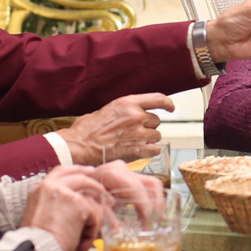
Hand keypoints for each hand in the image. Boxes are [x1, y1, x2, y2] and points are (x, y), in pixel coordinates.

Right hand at [21, 168, 106, 250]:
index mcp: (40, 190)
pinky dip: (91, 232)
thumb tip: (74, 209)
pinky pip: (94, 216)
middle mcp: (51, 186)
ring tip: (88, 237)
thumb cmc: (37, 242)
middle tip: (103, 191)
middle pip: (80, 177)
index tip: (88, 172)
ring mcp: (65, 192)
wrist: (35, 250)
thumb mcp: (41, 218)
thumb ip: (55, 207)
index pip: (60, 172)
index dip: (76, 171)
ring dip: (93, 220)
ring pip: (91, 201)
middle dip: (94, 183)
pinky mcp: (79, 204)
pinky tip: (80, 245)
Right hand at [57, 93, 174, 164]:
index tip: (171, 108)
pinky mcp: (139, 149)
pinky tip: (139, 152)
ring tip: (134, 143)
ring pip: (156, 136)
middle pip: (156, 120)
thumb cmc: (86, 130)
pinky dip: (150, 151)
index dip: (168, 103)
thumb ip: (121, 111)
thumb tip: (127, 114)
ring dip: (149, 139)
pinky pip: (155, 149)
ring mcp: (139, 133)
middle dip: (149, 126)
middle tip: (135, 132)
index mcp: (128, 103)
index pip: (158, 99)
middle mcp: (136, 116)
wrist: (80, 147)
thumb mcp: (104, 110)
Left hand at [83, 161, 164, 220]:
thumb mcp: (90, 206)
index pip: (134, 186)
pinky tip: (158, 215)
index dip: (143, 203)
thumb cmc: (82, 197)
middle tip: (155, 224)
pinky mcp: (131, 178)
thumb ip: (104, 215)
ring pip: (152, 184)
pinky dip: (154, 200)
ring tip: (160, 220)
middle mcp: (122, 169)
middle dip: (154, 205)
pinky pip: (149, 187)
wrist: (75, 189)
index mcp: (110, 173)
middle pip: (147, 184)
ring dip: (158, 203)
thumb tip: (118, 228)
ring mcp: (128, 171)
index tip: (147, 220)